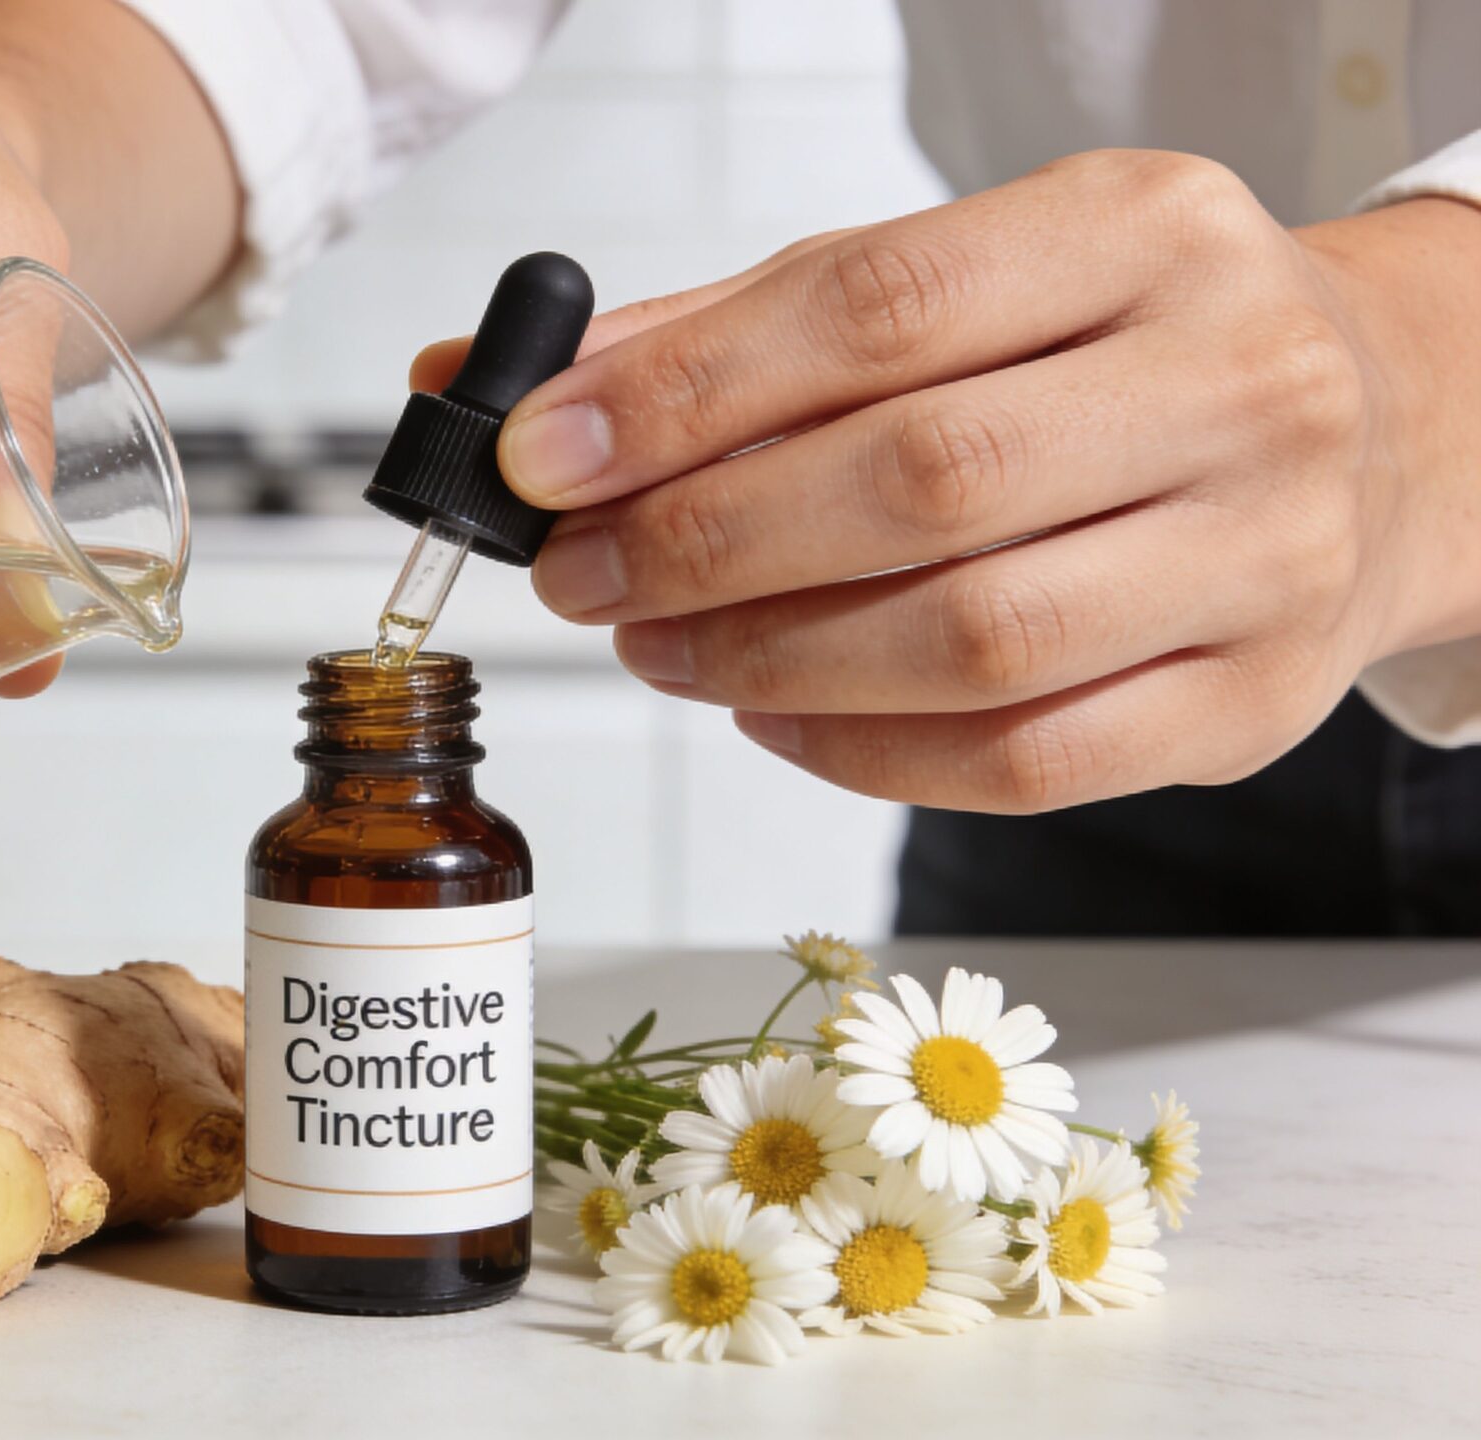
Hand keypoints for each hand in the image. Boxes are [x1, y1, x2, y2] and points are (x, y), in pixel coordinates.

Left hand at [420, 151, 1480, 811]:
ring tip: (656, 640)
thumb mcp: (957, 282)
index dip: (681, 394)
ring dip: (764, 658)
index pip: (876, 307)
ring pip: (969, 639)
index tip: (540, 456)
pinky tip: (770, 713)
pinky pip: (1022, 762)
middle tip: (579, 570)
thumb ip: (734, 331)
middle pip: (920, 481)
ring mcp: (1265, 554)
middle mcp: (1236, 381)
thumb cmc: (1115, 351)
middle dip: (704, 539)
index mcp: (1144, 231)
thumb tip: (505, 388)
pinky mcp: (1251, 704)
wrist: (1380, 433)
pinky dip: (860, 752)